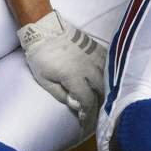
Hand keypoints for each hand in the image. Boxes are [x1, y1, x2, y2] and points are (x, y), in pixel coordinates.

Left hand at [17, 10, 106, 127]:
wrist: (44, 28)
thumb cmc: (41, 54)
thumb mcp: (43, 78)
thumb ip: (60, 94)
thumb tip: (76, 105)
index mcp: (74, 77)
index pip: (88, 101)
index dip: (88, 114)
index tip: (86, 122)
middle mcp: (89, 68)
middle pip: (102, 92)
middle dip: (99, 105)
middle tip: (95, 113)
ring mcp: (95, 57)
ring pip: (108, 79)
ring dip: (106, 91)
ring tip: (102, 101)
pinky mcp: (97, 49)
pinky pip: (109, 66)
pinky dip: (109, 76)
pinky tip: (106, 82)